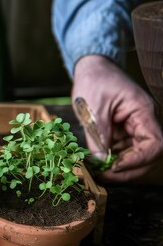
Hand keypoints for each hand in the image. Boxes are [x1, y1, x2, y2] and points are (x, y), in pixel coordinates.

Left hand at [72, 55, 162, 182]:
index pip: (155, 144)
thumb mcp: (92, 109)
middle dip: (128, 170)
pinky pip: (123, 150)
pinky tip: (97, 163)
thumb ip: (97, 135)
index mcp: (143, 112)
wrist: (91, 68)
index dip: (138, 160)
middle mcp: (144, 121)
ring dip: (119, 167)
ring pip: (135, 155)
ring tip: (97, 172)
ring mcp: (134, 126)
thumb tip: (99, 162)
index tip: (115, 167)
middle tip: (103, 177)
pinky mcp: (123, 130)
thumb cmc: (94, 81)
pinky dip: (112, 158)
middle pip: (149, 155)